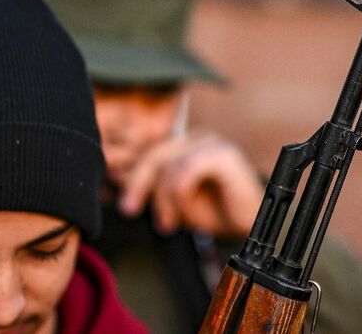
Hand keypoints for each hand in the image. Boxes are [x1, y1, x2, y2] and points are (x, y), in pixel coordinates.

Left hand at [117, 131, 263, 237]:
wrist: (248, 225)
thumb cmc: (213, 211)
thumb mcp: (170, 199)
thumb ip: (148, 184)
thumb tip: (113, 173)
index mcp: (184, 143)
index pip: (146, 147)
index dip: (127, 168)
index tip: (113, 194)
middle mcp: (197, 137)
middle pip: (153, 152)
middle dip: (136, 183)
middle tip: (130, 209)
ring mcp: (212, 143)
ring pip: (168, 163)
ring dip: (162, 198)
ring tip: (166, 222)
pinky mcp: (224, 155)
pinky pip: (186, 170)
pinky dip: (178, 195)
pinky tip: (180, 214)